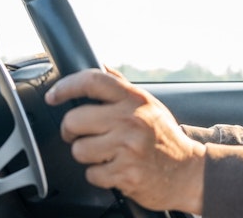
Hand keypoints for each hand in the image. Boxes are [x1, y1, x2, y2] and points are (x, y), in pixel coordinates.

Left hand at [44, 68, 205, 213]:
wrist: (188, 172)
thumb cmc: (164, 138)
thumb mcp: (148, 105)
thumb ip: (122, 87)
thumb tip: (101, 66)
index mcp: (134, 100)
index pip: (92, 81)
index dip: (66, 86)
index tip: (53, 95)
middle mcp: (131, 120)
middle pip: (74, 120)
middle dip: (70, 131)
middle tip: (80, 135)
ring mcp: (129, 148)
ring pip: (79, 150)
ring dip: (87, 156)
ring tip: (105, 154)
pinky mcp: (126, 174)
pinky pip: (91, 174)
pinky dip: (99, 176)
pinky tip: (115, 169)